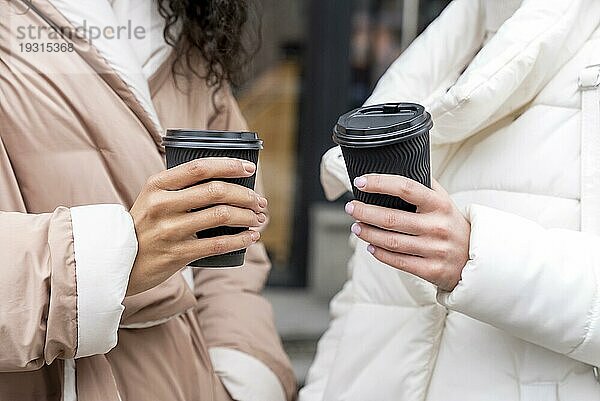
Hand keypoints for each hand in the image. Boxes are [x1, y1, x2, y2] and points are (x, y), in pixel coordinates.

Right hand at [128, 158, 267, 295]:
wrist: (120, 263)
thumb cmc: (146, 226)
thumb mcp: (154, 199)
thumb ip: (182, 187)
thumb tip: (229, 182)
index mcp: (157, 185)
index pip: (199, 167)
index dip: (229, 165)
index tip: (250, 169)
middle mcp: (161, 205)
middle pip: (215, 191)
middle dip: (245, 195)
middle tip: (259, 201)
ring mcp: (169, 230)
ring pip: (221, 215)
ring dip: (247, 216)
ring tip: (258, 218)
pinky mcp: (177, 254)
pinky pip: (218, 244)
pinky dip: (240, 239)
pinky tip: (251, 237)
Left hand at [345, 175, 469, 290]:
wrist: (476, 259)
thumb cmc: (452, 225)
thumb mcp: (445, 202)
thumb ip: (424, 186)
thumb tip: (398, 166)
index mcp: (440, 204)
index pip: (406, 188)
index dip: (380, 183)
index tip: (361, 182)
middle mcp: (438, 226)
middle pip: (391, 218)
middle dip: (365, 212)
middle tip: (351, 207)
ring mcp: (435, 250)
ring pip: (391, 241)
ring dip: (368, 233)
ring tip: (356, 226)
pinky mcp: (432, 270)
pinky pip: (398, 261)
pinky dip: (379, 253)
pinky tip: (370, 246)